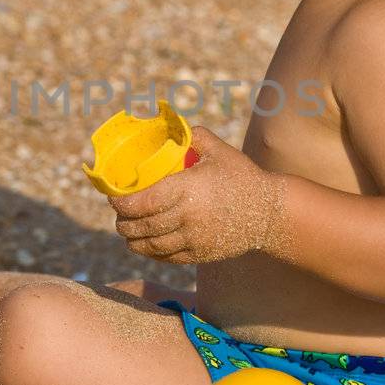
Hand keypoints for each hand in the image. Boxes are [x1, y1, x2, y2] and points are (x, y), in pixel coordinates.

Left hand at [108, 127, 286, 264]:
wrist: (271, 213)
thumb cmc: (243, 178)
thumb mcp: (220, 152)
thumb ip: (195, 137)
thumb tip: (173, 127)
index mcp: (187, 189)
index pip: (143, 202)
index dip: (121, 203)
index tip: (114, 198)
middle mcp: (187, 217)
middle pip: (141, 225)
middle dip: (123, 222)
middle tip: (119, 215)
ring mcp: (193, 239)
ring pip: (150, 245)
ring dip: (133, 239)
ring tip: (127, 231)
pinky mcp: (199, 254)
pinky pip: (166, 257)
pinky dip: (150, 252)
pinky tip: (145, 244)